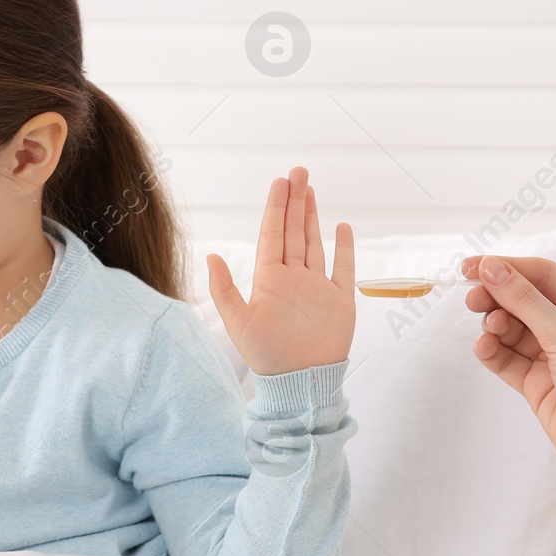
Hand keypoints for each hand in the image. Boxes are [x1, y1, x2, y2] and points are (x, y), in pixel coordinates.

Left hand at [207, 166, 354, 374]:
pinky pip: (343, 269)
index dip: (277, 206)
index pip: (273, 234)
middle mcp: (293, 279)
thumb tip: (211, 256)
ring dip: (312, 217)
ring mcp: (317, 288)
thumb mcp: (238, 322)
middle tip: (298, 172)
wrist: (300, 383)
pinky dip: (344, 248)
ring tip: (311, 190)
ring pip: (314, 243)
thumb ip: (224, 289)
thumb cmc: (266, 357)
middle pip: (293, 232)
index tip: (281, 181)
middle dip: (296, 201)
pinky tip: (342, 227)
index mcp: (269, 279)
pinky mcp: (339, 301)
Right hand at [461, 254, 555, 486]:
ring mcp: (555, 356)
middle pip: (525, 300)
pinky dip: (493, 351)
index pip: (544, 276)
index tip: (472, 266)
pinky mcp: (538, 382)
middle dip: (497, 298)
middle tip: (472, 299)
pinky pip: (507, 358)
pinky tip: (484, 348)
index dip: (508, 268)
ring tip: (489, 330)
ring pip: (513, 329)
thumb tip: (491, 268)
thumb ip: (525, 300)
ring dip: (495, 325)